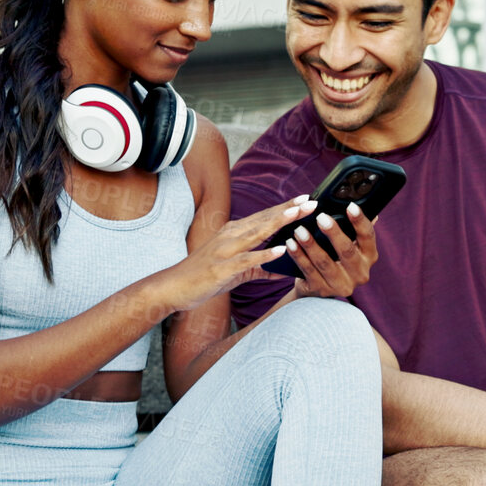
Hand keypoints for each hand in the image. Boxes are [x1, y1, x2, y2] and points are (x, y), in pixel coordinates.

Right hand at [151, 195, 314, 312]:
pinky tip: (280, 250)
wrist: (173, 286)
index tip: (305, 199)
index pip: (264, 217)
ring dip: (279, 223)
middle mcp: (230, 236)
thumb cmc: (205, 277)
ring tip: (298, 214)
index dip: (285, 208)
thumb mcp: (237, 272)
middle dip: (289, 210)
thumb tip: (284, 270)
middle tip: (311, 202)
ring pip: (257, 233)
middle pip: (264, 220)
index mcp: (233, 233)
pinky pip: (246, 260)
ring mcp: (225, 250)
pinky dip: (263, 255)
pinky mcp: (221, 268)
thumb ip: (260, 268)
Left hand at [286, 202, 378, 298]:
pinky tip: (291, 244)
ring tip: (299, 230)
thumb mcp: (346, 244)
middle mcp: (360, 273)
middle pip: (347, 251)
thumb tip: (357, 202)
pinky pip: (308, 271)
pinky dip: (299, 257)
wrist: (317, 287)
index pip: (368, 236)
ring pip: (325, 262)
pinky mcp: (322, 291)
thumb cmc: (334, 258)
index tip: (350, 206)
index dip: (360, 221)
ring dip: (310, 244)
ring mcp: (342, 285)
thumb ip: (351, 228)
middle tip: (320, 217)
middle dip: (333, 233)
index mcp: (369, 256)